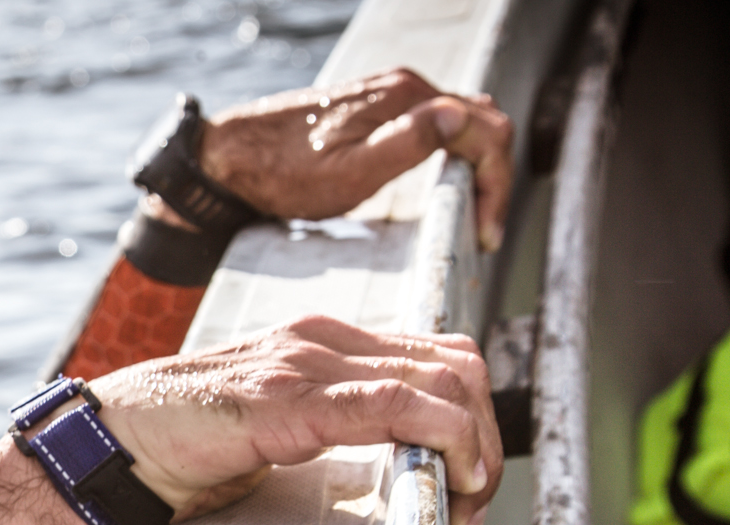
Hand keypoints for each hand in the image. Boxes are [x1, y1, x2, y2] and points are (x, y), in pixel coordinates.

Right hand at [93, 315, 502, 524]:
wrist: (105, 450)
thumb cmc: (175, 449)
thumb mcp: (272, 432)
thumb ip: (326, 429)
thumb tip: (392, 465)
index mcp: (321, 344)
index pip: (437, 357)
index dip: (475, 417)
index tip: (471, 481)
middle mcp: (322, 340)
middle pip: (457, 364)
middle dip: (487, 437)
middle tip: (474, 502)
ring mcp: (304, 362)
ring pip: (442, 380)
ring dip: (475, 448)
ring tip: (462, 505)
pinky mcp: (287, 399)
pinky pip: (394, 405)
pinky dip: (442, 440)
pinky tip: (444, 480)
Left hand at [179, 68, 515, 251]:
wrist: (233, 157)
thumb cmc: (283, 172)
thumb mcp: (348, 171)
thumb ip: (407, 144)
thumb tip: (458, 118)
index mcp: (405, 98)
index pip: (484, 131)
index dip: (496, 184)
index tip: (487, 233)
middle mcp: (405, 88)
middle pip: (482, 123)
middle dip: (495, 176)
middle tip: (485, 230)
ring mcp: (392, 98)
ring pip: (463, 124)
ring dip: (479, 167)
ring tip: (472, 216)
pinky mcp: (379, 112)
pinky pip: (437, 127)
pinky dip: (457, 158)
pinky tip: (448, 191)